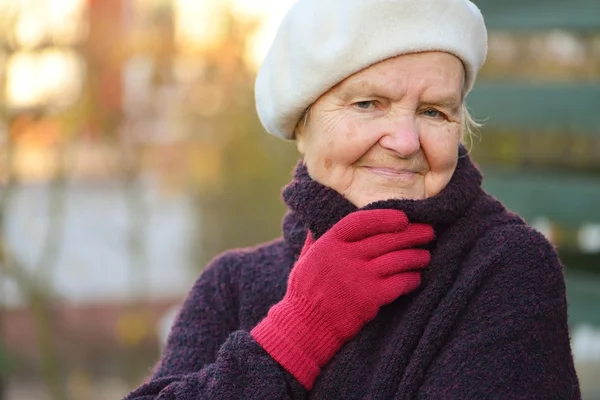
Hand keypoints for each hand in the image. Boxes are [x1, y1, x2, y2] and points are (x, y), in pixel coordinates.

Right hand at [251, 209, 433, 388]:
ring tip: (425, 255)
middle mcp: (345, 257)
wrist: (306, 327)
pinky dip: (411, 278)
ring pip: (398, 259)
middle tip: (428, 232)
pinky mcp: (370, 298)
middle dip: (412, 234)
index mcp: (329, 243)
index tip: (403, 218)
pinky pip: (400, 282)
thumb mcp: (305, 259)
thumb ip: (315, 239)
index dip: (385, 217)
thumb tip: (317, 221)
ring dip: (416, 256)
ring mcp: (359, 277)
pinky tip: (416, 277)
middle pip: (386, 239)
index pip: (362, 221)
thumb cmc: (306, 292)